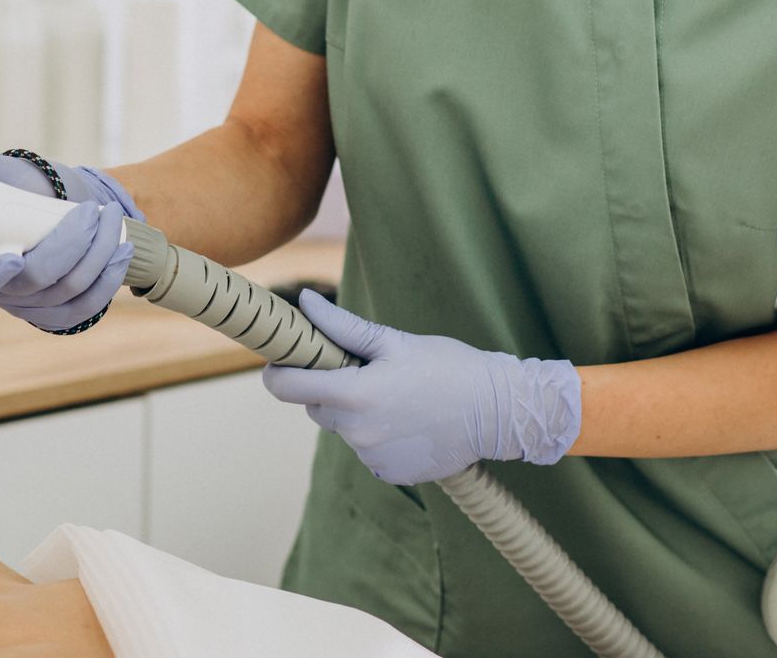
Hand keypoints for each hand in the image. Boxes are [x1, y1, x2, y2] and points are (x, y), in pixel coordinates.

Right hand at [0, 131, 142, 332]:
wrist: (39, 207)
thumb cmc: (5, 189)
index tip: (14, 259)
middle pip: (35, 280)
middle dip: (71, 246)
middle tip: (93, 210)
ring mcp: (28, 306)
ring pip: (67, 293)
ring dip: (99, 257)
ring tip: (114, 221)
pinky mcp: (55, 312)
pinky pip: (85, 309)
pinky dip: (109, 282)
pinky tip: (122, 253)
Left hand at [261, 289, 581, 485]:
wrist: (499, 412)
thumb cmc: (448, 367)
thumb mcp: (394, 341)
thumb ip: (342, 326)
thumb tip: (305, 302)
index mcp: (354, 394)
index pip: (287, 387)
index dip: (278, 372)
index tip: (282, 361)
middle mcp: (358, 432)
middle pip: (316, 408)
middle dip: (329, 389)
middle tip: (365, 373)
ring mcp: (374, 457)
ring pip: (343, 430)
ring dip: (356, 415)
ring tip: (397, 398)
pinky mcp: (391, 474)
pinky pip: (368, 452)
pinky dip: (378, 437)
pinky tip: (408, 422)